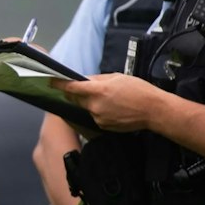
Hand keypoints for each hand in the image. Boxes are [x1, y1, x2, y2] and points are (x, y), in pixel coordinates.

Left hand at [53, 75, 171, 132]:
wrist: (154, 110)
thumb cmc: (139, 91)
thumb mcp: (118, 77)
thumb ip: (98, 79)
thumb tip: (84, 80)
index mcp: (98, 91)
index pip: (72, 87)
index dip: (59, 84)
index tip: (51, 81)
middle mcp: (95, 106)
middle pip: (76, 98)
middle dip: (77, 93)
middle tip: (86, 88)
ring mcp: (98, 118)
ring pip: (86, 107)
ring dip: (91, 102)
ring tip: (109, 99)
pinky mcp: (103, 126)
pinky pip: (95, 116)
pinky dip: (98, 111)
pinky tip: (113, 108)